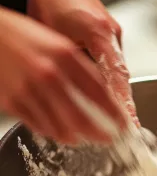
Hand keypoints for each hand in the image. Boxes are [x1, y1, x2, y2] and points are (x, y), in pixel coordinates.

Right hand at [0, 8, 126, 143]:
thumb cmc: (21, 35)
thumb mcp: (56, 43)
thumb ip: (78, 66)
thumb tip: (101, 92)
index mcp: (64, 55)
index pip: (98, 92)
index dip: (114, 113)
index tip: (124, 124)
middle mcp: (49, 74)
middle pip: (81, 117)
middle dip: (99, 134)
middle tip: (108, 140)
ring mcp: (29, 91)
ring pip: (60, 128)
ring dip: (77, 137)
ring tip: (84, 137)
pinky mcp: (13, 103)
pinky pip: (40, 127)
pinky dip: (53, 132)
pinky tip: (60, 131)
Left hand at [28, 0, 138, 124]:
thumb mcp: (57, 36)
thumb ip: (73, 64)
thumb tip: (79, 92)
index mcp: (102, 35)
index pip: (117, 77)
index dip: (123, 103)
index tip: (130, 123)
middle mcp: (112, 36)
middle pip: (122, 77)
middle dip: (124, 104)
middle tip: (127, 128)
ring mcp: (112, 35)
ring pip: (117, 71)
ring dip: (117, 94)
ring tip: (120, 119)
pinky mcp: (107, 35)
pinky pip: (112, 63)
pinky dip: (110, 81)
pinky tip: (107, 95)